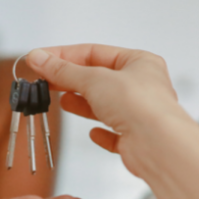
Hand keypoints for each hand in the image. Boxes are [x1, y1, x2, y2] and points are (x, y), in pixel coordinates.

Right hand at [24, 45, 184, 174]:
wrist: (158, 145)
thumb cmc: (140, 105)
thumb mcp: (93, 79)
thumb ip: (64, 70)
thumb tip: (39, 58)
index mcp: (140, 62)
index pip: (94, 52)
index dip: (63, 55)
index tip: (39, 59)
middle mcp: (142, 86)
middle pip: (98, 78)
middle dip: (70, 79)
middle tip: (42, 80)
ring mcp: (139, 113)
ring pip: (104, 105)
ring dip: (82, 103)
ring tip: (61, 100)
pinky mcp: (135, 139)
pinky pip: (115, 133)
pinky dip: (101, 132)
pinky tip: (93, 133)